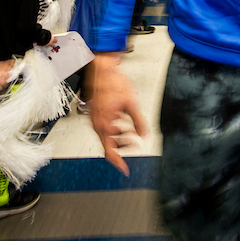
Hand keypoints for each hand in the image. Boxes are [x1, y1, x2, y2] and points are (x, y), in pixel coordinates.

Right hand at [91, 53, 149, 175]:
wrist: (103, 70)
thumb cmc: (114, 83)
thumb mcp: (132, 104)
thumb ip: (139, 122)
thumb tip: (144, 136)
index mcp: (104, 125)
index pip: (109, 151)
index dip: (118, 162)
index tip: (125, 170)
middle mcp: (97, 124)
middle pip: (109, 145)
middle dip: (124, 146)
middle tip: (135, 143)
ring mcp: (95, 119)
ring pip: (108, 137)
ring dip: (120, 138)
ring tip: (132, 132)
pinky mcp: (96, 114)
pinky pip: (105, 128)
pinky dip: (116, 129)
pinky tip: (124, 122)